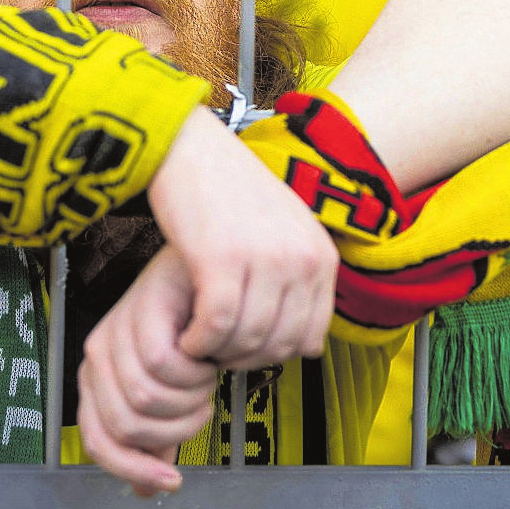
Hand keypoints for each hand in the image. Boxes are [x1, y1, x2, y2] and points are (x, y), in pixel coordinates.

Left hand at [77, 245, 217, 495]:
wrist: (210, 273)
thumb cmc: (189, 329)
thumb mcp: (171, 392)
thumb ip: (158, 438)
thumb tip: (146, 490)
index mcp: (98, 381)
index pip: (99, 442)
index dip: (134, 470)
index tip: (172, 480)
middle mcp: (98, 356)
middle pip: (128, 425)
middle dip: (177, 428)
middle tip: (200, 403)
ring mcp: (116, 330)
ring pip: (147, 398)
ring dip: (191, 397)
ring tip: (204, 373)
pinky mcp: (141, 310)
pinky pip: (165, 363)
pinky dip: (196, 369)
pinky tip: (206, 353)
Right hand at [147, 106, 336, 369]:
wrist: (190, 148)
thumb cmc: (228, 187)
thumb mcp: (286, 228)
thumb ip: (300, 279)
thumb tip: (309, 345)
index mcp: (320, 253)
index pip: (312, 336)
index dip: (276, 355)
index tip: (248, 351)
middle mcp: (299, 257)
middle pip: (280, 344)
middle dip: (245, 360)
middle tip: (220, 351)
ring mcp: (264, 258)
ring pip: (249, 340)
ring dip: (220, 352)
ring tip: (201, 342)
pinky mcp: (222, 259)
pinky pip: (217, 325)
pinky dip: (200, 341)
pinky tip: (189, 335)